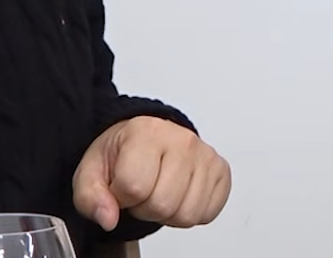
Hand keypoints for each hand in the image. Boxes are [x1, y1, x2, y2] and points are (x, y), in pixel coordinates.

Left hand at [72, 116, 230, 231]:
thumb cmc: (120, 154)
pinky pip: (208, 212)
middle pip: (163, 204)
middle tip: (142, 192)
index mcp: (146, 134)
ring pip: (187, 214)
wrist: (146, 138)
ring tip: (160, 193)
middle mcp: (183, 140)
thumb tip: (108, 218)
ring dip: (169, 213)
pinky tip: (179, 196)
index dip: (121, 198)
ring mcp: (206, 155)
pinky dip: (191, 212)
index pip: (134, 187)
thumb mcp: (90, 172)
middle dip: (145, 208)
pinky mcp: (222, 170)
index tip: (121, 187)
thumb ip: (90, 198)